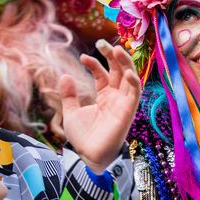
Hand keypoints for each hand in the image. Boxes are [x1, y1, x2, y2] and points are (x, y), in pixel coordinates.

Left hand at [58, 40, 140, 173]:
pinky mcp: (129, 111)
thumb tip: (64, 76)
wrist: (88, 156)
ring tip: (118, 50)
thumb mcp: (71, 112)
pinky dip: (133, 82)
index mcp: (105, 95)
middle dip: (113, 55)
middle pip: (119, 70)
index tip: (84, 56)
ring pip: (130, 78)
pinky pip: (135, 94)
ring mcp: (123, 102)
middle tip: (103, 43)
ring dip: (126, 64)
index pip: (104, 73)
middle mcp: (116, 96)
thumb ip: (69, 95)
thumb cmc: (83, 137)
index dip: (95, 63)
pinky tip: (128, 73)